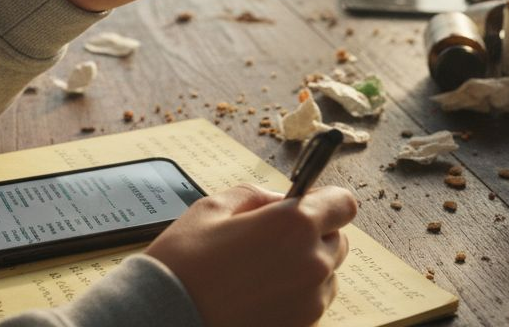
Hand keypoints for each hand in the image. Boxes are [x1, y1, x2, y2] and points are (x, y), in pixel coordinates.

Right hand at [145, 184, 357, 326]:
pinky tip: (258, 295)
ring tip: (260, 273)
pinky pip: (312, 304)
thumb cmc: (184, 263)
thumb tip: (281, 200)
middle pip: (337, 241)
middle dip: (313, 235)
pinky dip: (294, 296)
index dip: (326, 202)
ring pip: (326, 275)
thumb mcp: (212, 207)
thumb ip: (256, 195)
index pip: (343, 204)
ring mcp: (310, 302)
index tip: (309, 205)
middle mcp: (311, 263)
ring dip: (305, 268)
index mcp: (294, 225)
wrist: (165, 317)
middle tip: (273, 240)